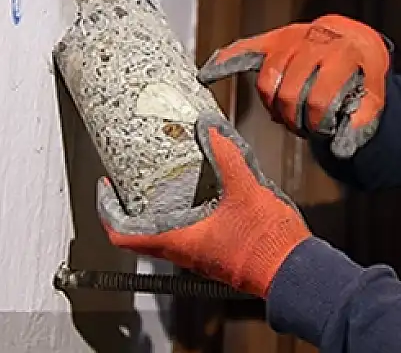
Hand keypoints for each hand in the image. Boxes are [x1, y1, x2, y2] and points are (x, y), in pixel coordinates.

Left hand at [96, 107, 309, 298]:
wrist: (294, 270)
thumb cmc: (268, 243)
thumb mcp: (245, 188)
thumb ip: (226, 156)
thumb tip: (209, 130)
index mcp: (180, 241)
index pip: (124, 235)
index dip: (107, 211)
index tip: (106, 190)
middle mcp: (186, 253)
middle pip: (143, 235)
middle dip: (134, 207)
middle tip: (133, 181)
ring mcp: (202, 256)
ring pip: (168, 235)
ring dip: (160, 211)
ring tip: (166, 182)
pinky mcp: (220, 254)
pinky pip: (192, 234)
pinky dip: (187, 214)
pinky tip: (205, 195)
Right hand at [197, 14, 390, 158]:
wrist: (356, 41)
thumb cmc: (363, 72)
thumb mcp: (373, 95)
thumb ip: (360, 121)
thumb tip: (340, 149)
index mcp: (343, 53)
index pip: (319, 99)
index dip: (318, 123)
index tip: (322, 131)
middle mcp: (314, 41)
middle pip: (289, 93)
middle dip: (295, 118)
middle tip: (303, 125)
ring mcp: (291, 38)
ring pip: (267, 81)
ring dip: (273, 105)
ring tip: (286, 114)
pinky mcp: (273, 39)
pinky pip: (244, 49)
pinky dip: (225, 61)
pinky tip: (206, 75)